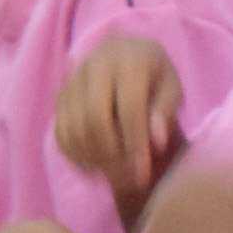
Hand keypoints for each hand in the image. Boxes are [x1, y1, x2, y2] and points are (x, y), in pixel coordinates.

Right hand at [55, 37, 185, 197]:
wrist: (127, 53)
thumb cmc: (155, 76)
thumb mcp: (172, 87)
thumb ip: (165, 112)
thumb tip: (156, 142)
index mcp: (129, 61)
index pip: (129, 108)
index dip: (135, 144)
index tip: (142, 174)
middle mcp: (96, 65)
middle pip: (94, 118)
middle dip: (111, 155)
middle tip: (127, 179)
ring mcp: (73, 80)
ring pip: (73, 127)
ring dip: (93, 158)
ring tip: (115, 174)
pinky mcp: (60, 95)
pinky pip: (60, 131)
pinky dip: (75, 155)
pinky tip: (95, 167)